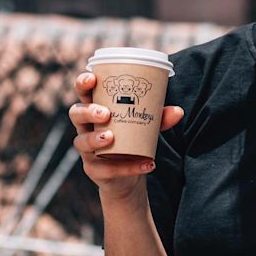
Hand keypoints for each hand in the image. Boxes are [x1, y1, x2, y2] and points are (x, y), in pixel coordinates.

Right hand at [69, 71, 183, 201]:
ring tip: (110, 137)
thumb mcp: (146, 126)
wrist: (130, 176)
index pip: (83, 92)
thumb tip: (178, 111)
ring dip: (95, 138)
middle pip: (76, 114)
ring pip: (82, 141)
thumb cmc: (132, 140)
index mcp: (96, 108)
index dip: (83, 84)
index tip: (91, 79)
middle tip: (105, 113)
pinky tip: (146, 164)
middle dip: (88, 111)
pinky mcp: (94, 170)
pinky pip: (106, 169)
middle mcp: (86, 127)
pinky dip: (128, 167)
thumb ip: (160, 118)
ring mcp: (87, 150)